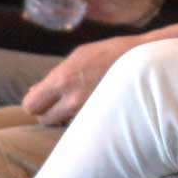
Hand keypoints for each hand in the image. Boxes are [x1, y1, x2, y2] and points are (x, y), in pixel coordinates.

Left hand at [21, 36, 135, 124]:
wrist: (146, 61)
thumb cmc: (110, 53)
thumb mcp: (79, 56)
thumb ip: (55, 75)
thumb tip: (34, 91)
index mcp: (63, 79)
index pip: (31, 105)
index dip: (34, 102)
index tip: (41, 98)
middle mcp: (73, 99)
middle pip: (43, 119)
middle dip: (47, 112)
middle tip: (58, 102)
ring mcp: (87, 111)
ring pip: (62, 123)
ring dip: (65, 115)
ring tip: (80, 100)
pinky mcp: (100, 119)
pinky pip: (80, 124)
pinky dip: (81, 118)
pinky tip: (92, 104)